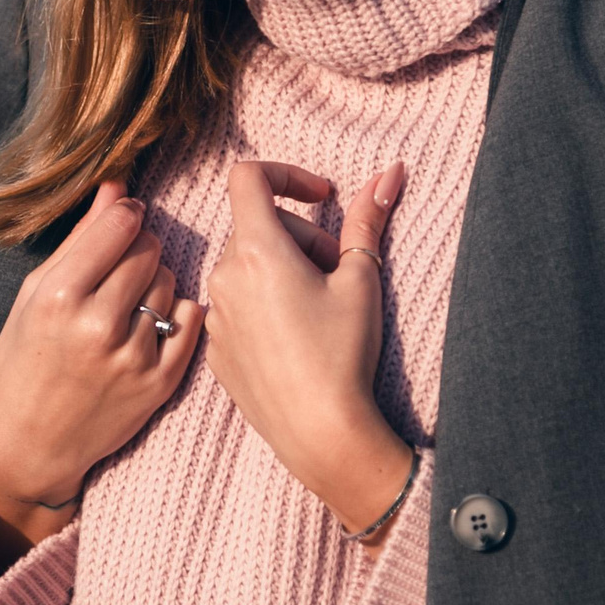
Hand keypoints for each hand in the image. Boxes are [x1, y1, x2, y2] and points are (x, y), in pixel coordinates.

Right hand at [0, 180, 203, 567]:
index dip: (125, 215)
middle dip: (138, 249)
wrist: (31, 444)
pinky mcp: (160, 383)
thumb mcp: (34, 296)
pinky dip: (175, 315)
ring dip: (155, 284)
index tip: (121, 221)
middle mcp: (98, 326)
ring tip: (125, 306)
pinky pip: (191, 320)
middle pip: (150, 249)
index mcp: (59, 297)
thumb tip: (117, 187)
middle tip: (118, 270)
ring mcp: (133, 357)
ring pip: (171, 283)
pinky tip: (148, 326)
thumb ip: (79, 241)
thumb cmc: (23, 362)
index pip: (120, 224)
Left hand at [202, 160, 413, 549]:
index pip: (248, 177)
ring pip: (244, 268)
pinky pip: (235, 306)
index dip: (287, 174)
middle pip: (255, 227)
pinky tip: (297, 337)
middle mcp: (223, 278)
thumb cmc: (342, 353)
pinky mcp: (214, 348)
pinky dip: (263, 304)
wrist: (320, 432)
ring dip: (280, 269)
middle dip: (300, 235)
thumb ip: (367, 220)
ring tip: (318, 306)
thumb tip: (389, 172)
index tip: (321, 198)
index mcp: (257, 251)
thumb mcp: (361, 280)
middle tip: (336, 269)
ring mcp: (215, 316)